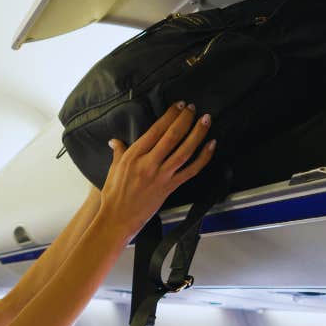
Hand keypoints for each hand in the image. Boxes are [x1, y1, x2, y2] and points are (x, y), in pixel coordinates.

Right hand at [95, 101, 215, 241]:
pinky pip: (191, 170)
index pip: (155, 130)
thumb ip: (118, 152)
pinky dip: (204, 157)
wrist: (118, 219)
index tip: (178, 106)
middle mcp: (148, 164)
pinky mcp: (170, 187)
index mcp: (133, 156)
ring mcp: (161, 176)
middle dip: (185, 119)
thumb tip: (115, 141)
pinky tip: (211, 145)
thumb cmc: (114, 195)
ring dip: (198, 134)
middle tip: (192, 108)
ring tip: (206, 120)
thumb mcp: (113, 169)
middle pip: (172, 137)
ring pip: (185, 151)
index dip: (169, 116)